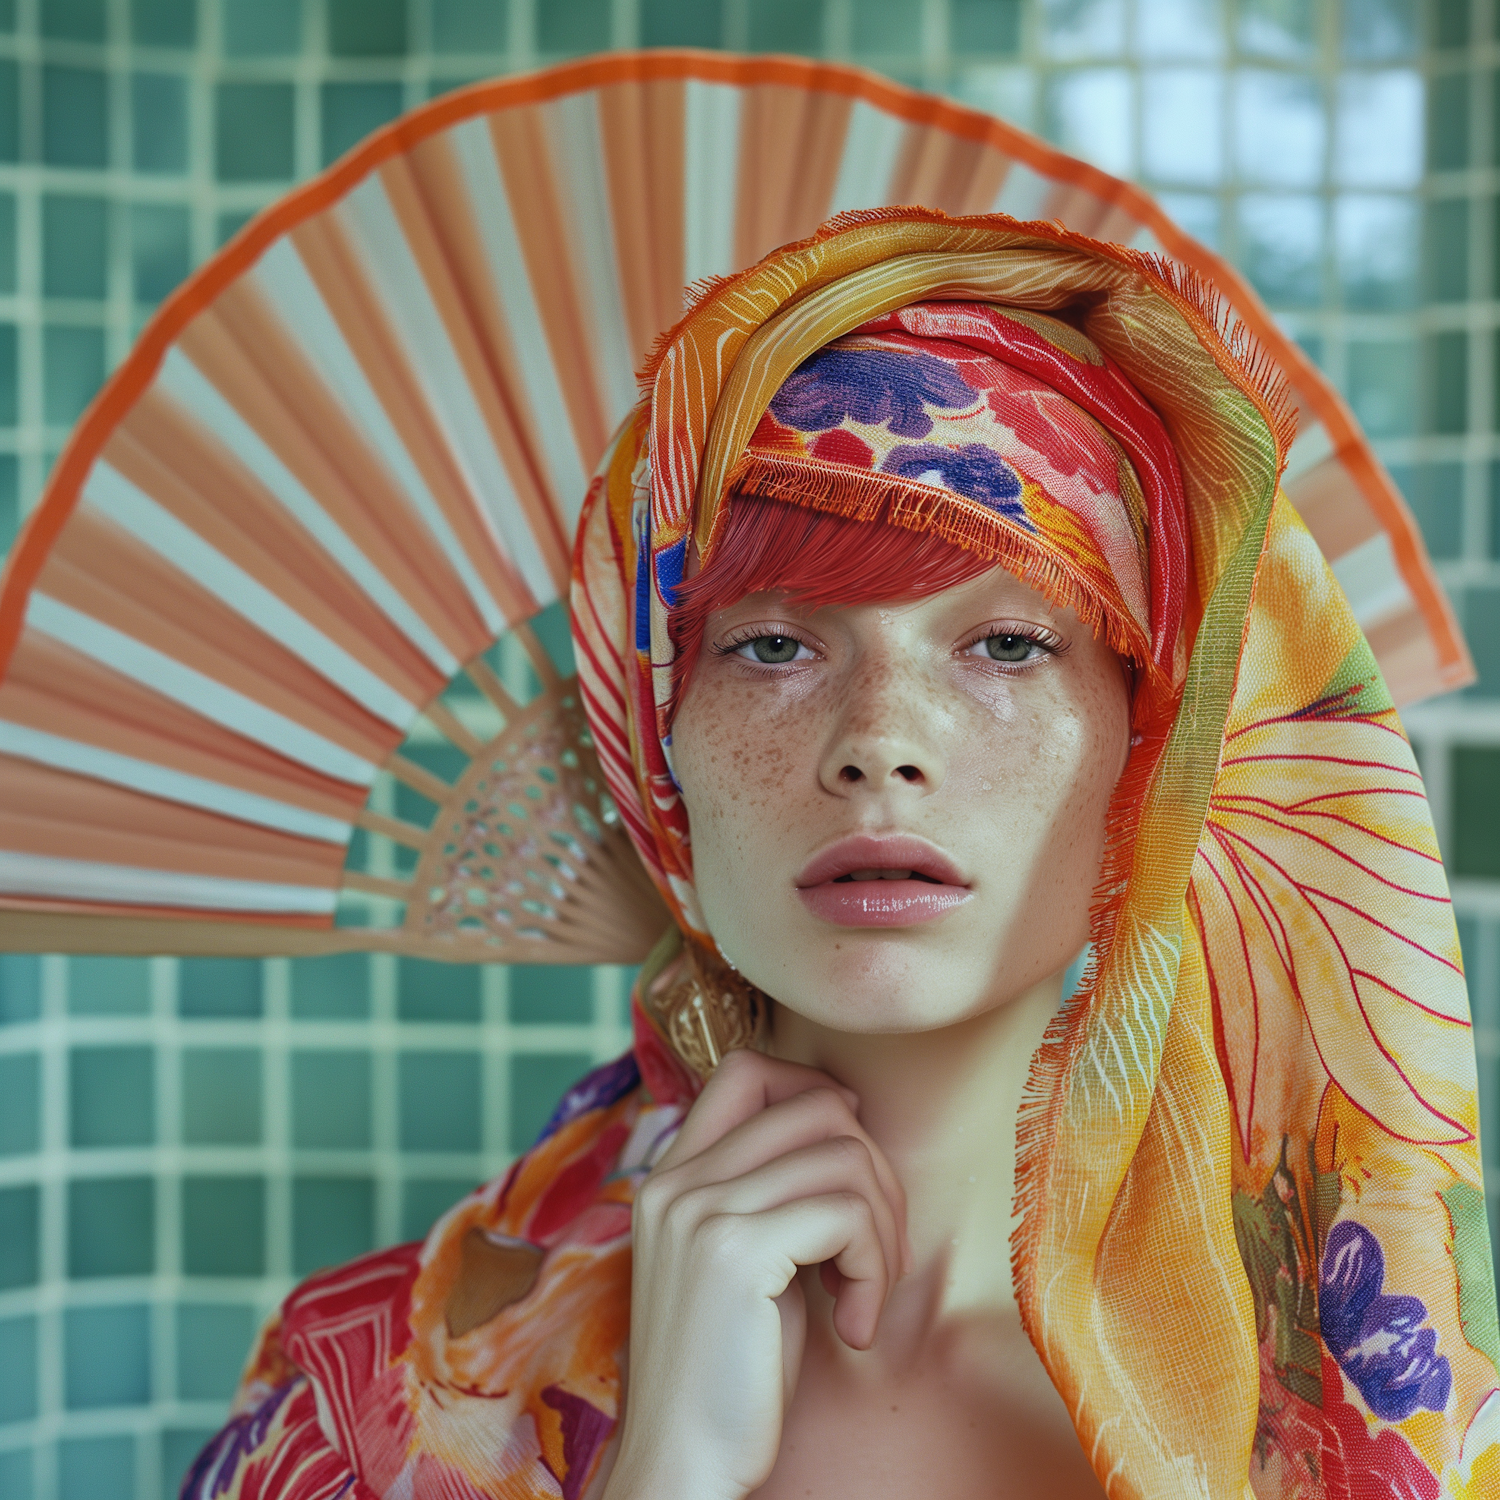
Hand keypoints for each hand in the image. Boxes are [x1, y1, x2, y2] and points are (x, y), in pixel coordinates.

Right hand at [601, 1048, 909, 1499]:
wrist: (681, 1464)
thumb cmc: (730, 1374)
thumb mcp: (745, 1261)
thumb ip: (769, 1192)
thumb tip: (846, 1127)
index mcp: (672, 1176)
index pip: (746, 1069)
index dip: (815, 1091)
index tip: (849, 1160)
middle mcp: (678, 1180)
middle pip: (816, 1105)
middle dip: (875, 1173)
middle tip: (874, 1255)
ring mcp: (701, 1211)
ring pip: (844, 1156)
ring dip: (883, 1229)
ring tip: (864, 1294)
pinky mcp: (736, 1253)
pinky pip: (848, 1215)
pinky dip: (874, 1270)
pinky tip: (853, 1327)